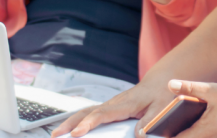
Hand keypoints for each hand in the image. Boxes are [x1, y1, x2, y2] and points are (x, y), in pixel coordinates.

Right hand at [51, 79, 171, 137]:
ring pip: (85, 112)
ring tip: (56, 134)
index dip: (88, 124)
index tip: (77, 133)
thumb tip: (138, 135)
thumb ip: (149, 122)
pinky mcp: (108, 108)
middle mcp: (113, 103)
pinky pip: (90, 114)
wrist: (158, 83)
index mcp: (125, 104)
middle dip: (70, 123)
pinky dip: (77, 121)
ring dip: (70, 122)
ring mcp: (109, 105)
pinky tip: (69, 130)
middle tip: (56, 135)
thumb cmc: (159, 95)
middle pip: (87, 112)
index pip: (102, 114)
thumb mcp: (160, 108)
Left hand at [153, 79, 216, 137]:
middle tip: (152, 128)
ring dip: (179, 132)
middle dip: (169, 135)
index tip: (148, 133)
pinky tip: (187, 117)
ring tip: (165, 123)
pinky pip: (199, 134)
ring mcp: (214, 137)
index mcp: (203, 132)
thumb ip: (189, 87)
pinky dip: (190, 129)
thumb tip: (169, 84)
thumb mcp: (212, 90)